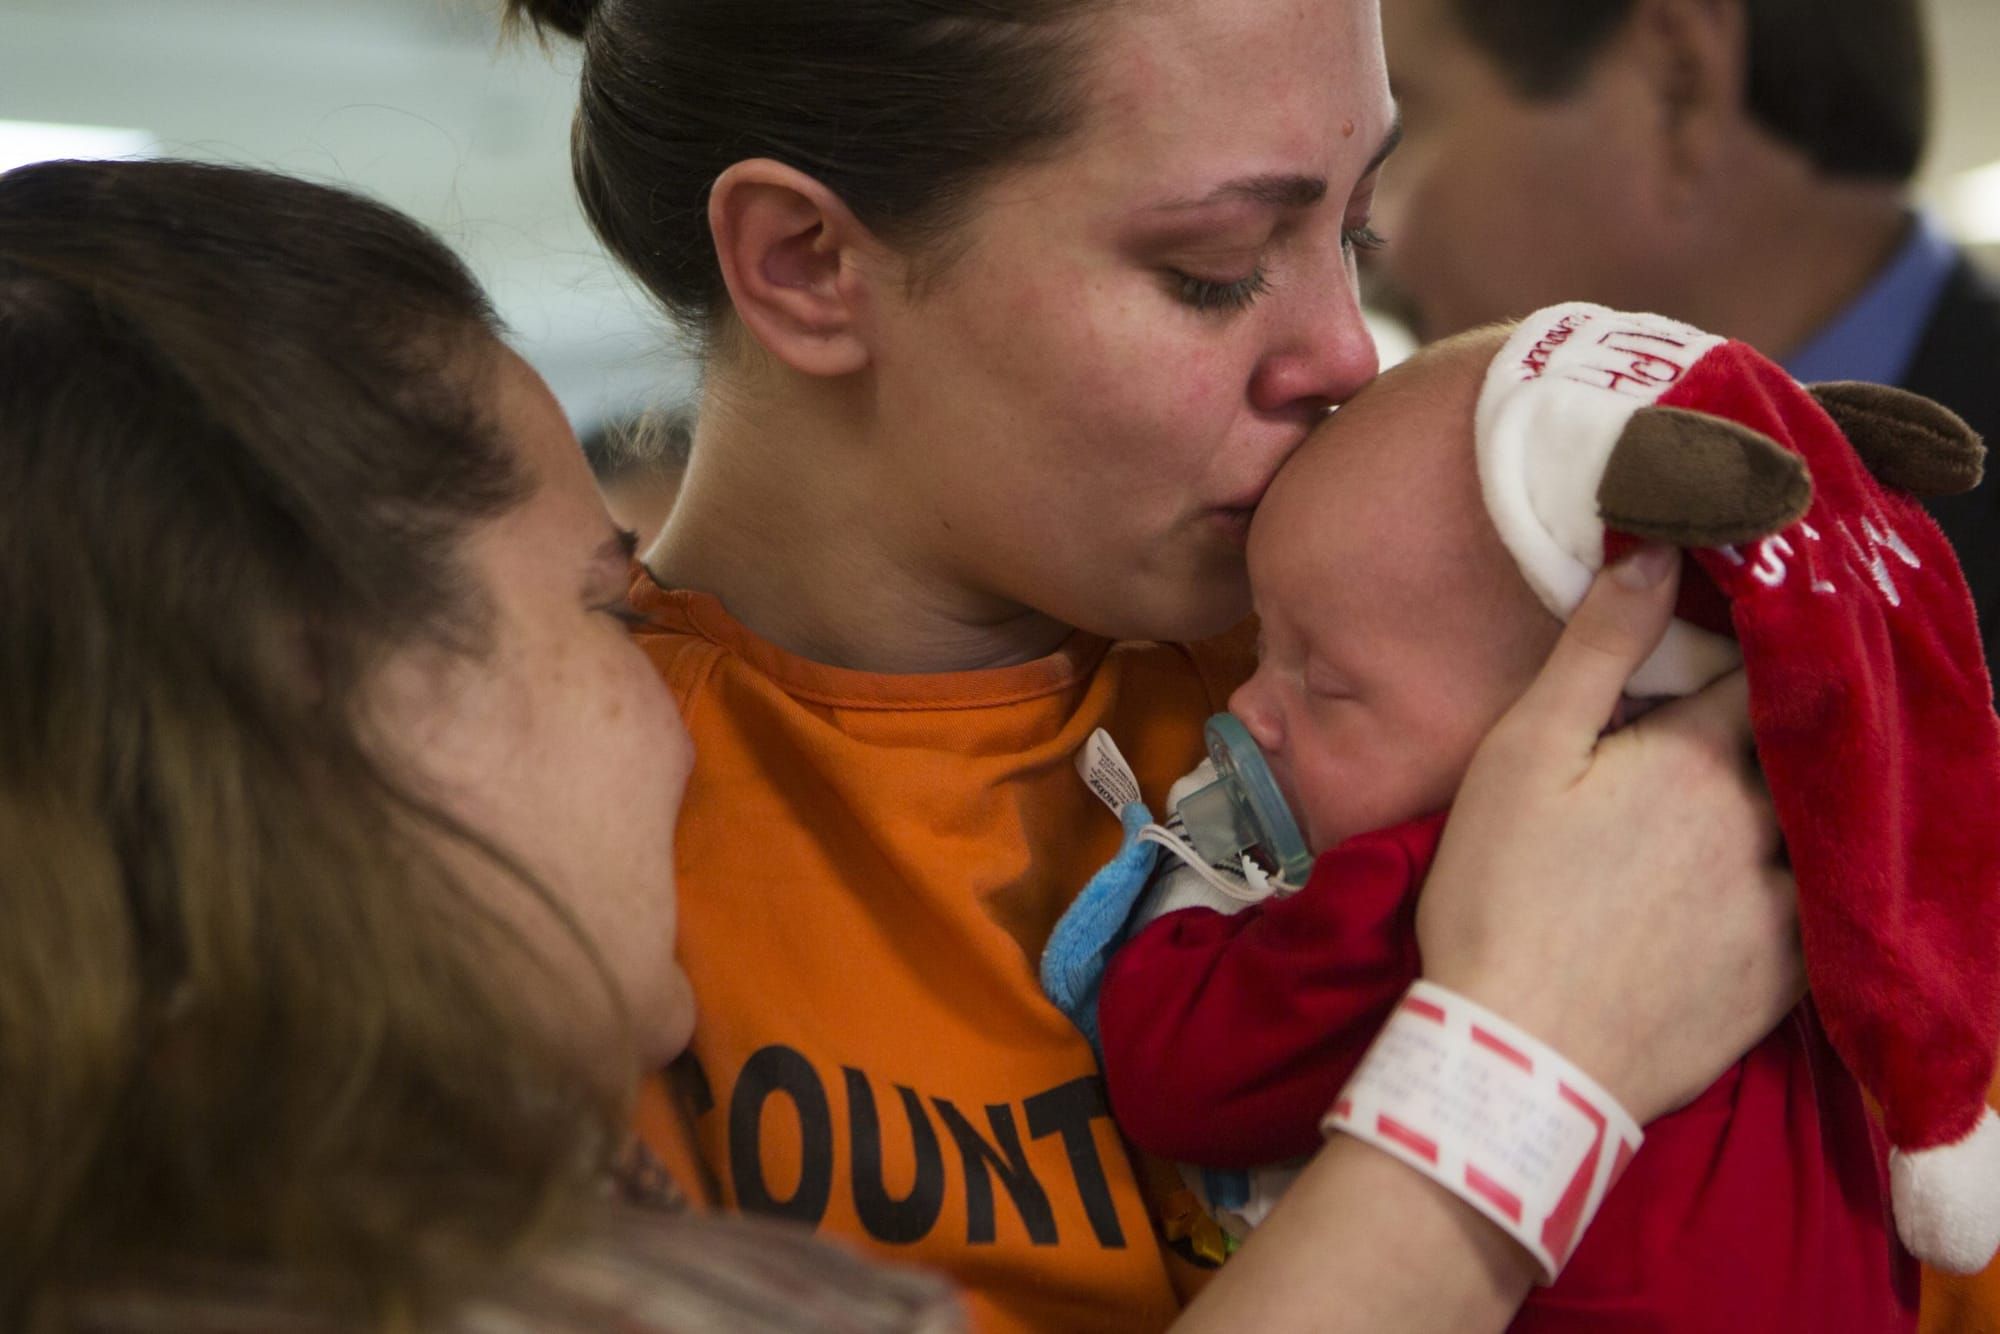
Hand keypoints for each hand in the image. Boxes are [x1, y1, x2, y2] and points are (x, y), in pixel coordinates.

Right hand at [1416, 546, 1802, 1121]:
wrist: (1519, 1060)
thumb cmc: (1502, 896)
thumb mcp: (1521, 756)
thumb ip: (1596, 649)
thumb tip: (1657, 547)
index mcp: (1698, 762)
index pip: (1760, 674)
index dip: (1747, 649)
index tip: (1724, 644)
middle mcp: (1763, 827)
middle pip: (1797, 750)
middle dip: (1774, 727)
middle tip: (1724, 730)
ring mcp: (1783, 911)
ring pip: (1816, 832)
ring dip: (1794, 808)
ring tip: (1744, 811)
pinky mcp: (1780, 984)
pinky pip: (1821, 914)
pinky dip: (1804, 887)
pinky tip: (1760, 890)